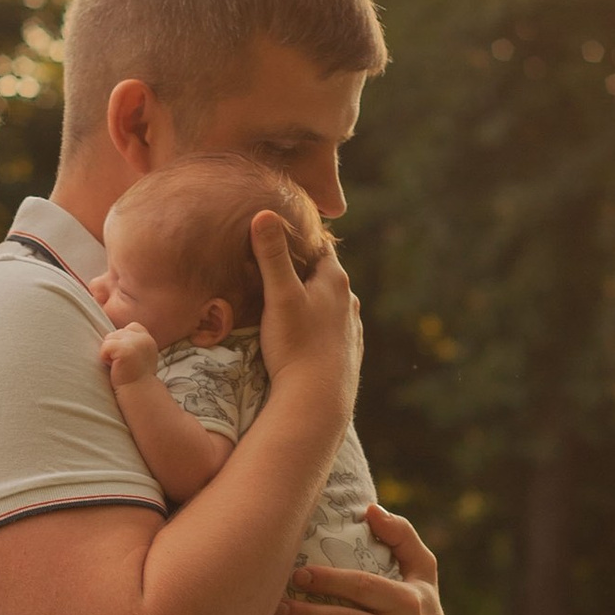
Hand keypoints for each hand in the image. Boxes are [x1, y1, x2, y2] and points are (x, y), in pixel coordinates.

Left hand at [97, 321, 161, 388]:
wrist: (138, 394)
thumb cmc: (134, 379)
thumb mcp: (138, 357)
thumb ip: (131, 344)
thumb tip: (112, 335)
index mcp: (148, 339)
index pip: (130, 327)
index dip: (123, 341)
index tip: (127, 359)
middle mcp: (144, 338)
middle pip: (116, 333)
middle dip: (114, 348)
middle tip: (123, 365)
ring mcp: (135, 343)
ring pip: (109, 338)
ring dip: (109, 353)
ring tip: (119, 366)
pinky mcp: (125, 349)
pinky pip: (105, 347)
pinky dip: (105, 357)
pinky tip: (114, 367)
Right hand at [249, 215, 360, 426]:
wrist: (317, 402)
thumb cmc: (297, 346)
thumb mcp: (279, 296)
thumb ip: (271, 255)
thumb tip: (263, 213)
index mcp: (335, 281)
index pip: (320, 246)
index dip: (300, 237)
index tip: (281, 231)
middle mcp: (348, 302)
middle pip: (324, 276)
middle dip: (303, 269)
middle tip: (275, 266)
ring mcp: (351, 330)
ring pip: (329, 305)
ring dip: (311, 300)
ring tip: (286, 301)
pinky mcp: (347, 355)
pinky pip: (330, 332)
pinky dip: (316, 327)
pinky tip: (302, 335)